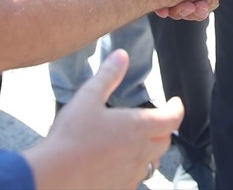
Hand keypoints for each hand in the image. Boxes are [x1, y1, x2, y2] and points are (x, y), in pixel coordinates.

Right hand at [22, 50, 181, 189]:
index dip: (177, 109)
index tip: (175, 103)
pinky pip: (136, 178)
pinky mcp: (120, 189)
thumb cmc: (72, 137)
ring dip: (150, 150)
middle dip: (164, 128)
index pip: (172, 118)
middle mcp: (140, 153)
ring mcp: (131, 174)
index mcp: (138, 127)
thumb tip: (121, 56)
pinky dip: (134, 168)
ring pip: (152, 162)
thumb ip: (107, 75)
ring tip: (138, 142)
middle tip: (156, 120)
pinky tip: (120, 163)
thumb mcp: (88, 97)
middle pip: (165, 141)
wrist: (55, 176)